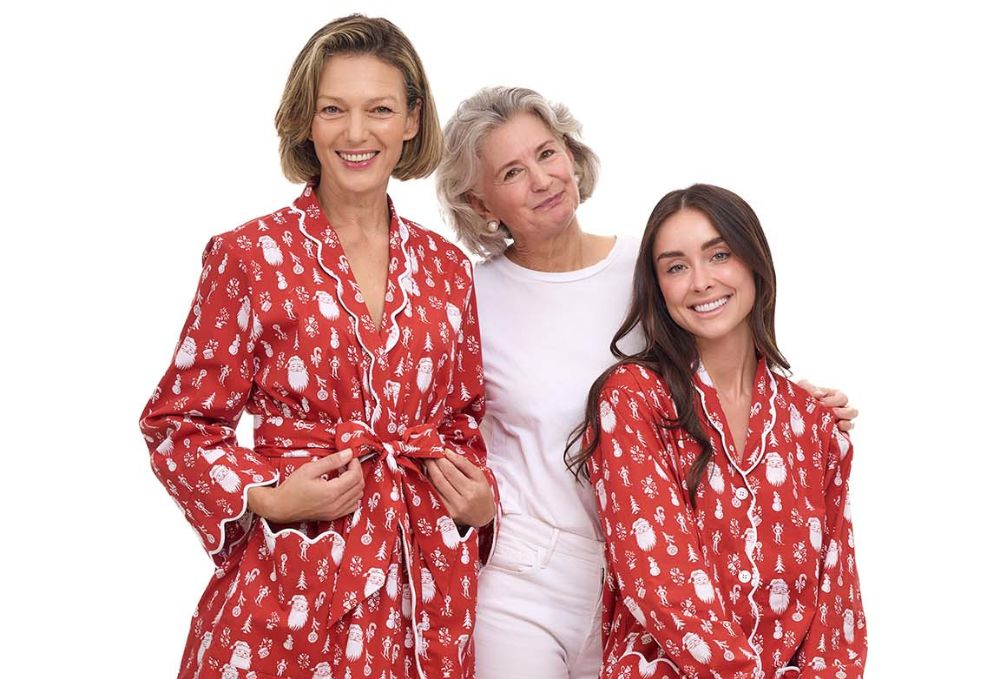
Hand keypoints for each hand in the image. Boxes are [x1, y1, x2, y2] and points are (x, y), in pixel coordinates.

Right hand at [248, 450, 363, 522]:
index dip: (355, 463)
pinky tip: (341, 487)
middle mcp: (337, 504)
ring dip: (354, 483)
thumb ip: (332, 461)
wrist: (281, 507)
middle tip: (345, 464)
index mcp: (332, 492)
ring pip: (358, 495)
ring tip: (342, 474)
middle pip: (359, 485)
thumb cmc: (292, 488)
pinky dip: (352, 494)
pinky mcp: (334, 516)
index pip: (355, 476)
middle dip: (356, 471)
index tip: (349, 457)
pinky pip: (352, 505)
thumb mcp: (310, 469)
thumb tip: (349, 453)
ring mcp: (336, 512)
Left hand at [425, 450, 495, 527]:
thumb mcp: (479, 476)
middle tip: (427, 454)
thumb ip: (464, 464)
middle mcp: (464, 499)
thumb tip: (447, 452)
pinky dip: (430, 483)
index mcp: (474, 488)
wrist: (484, 517)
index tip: (438, 450)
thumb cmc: (482, 493)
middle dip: (433, 463)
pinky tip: (428, 475)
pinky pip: (435, 495)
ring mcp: (455, 508)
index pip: (454, 469)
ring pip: (437, 485)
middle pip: (443, 477)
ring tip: (426, 461)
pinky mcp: (448, 514)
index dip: (443, 459)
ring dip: (429, 472)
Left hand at [798, 380, 858, 431]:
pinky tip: (833, 435)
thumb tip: (819, 394)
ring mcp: (839, 422)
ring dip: (845, 425)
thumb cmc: (801, 395)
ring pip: (850, 424)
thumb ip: (811, 388)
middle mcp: (841, 409)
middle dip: (843, 413)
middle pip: (852, 412)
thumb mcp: (804, 388)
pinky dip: (841, 436)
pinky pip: (843, 437)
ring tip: (836, 425)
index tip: (821, 403)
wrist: (792, 409)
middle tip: (831, 413)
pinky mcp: (835, 434)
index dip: (835, 401)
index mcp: (835, 396)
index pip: (843, 398)